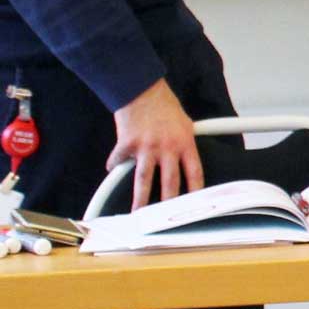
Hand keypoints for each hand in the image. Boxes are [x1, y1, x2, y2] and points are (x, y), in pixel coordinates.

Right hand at [109, 80, 202, 209]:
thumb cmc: (164, 106)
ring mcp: (146, 148)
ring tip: (137, 214)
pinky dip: (114, 166)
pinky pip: (118, 162)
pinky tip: (112, 171)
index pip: (195, 173)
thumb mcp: (184, 124)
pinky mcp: (126, 145)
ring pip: (143, 180)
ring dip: (140, 199)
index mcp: (185, 143)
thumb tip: (187, 163)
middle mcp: (167, 148)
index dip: (196, 191)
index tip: (196, 206)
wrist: (140, 89)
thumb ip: (185, 144)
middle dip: (168, 204)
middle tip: (165, 219)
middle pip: (169, 183)